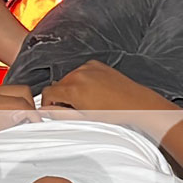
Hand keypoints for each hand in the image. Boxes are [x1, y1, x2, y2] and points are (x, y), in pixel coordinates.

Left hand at [0, 86, 38, 156]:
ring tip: (21, 121)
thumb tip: (23, 115)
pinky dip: (15, 103)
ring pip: (17, 91)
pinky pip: (8, 94)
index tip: (38, 126)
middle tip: (30, 124)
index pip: (22, 102)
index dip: (33, 115)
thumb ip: (2, 123)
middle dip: (30, 106)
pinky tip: (11, 117)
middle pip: (23, 91)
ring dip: (23, 104)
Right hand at [43, 61, 167, 113]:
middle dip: (61, 96)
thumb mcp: (83, 118)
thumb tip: (46, 111)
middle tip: (73, 108)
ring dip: (72, 88)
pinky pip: (82, 71)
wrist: (136, 104)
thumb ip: (60, 114)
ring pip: (69, 77)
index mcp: (73, 88)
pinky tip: (93, 91)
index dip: (48, 103)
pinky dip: (83, 79)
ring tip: (86, 100)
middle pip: (58, 84)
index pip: (47, 92)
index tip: (53, 109)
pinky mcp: (97, 64)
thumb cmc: (114, 114)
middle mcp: (79, 74)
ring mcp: (89, 68)